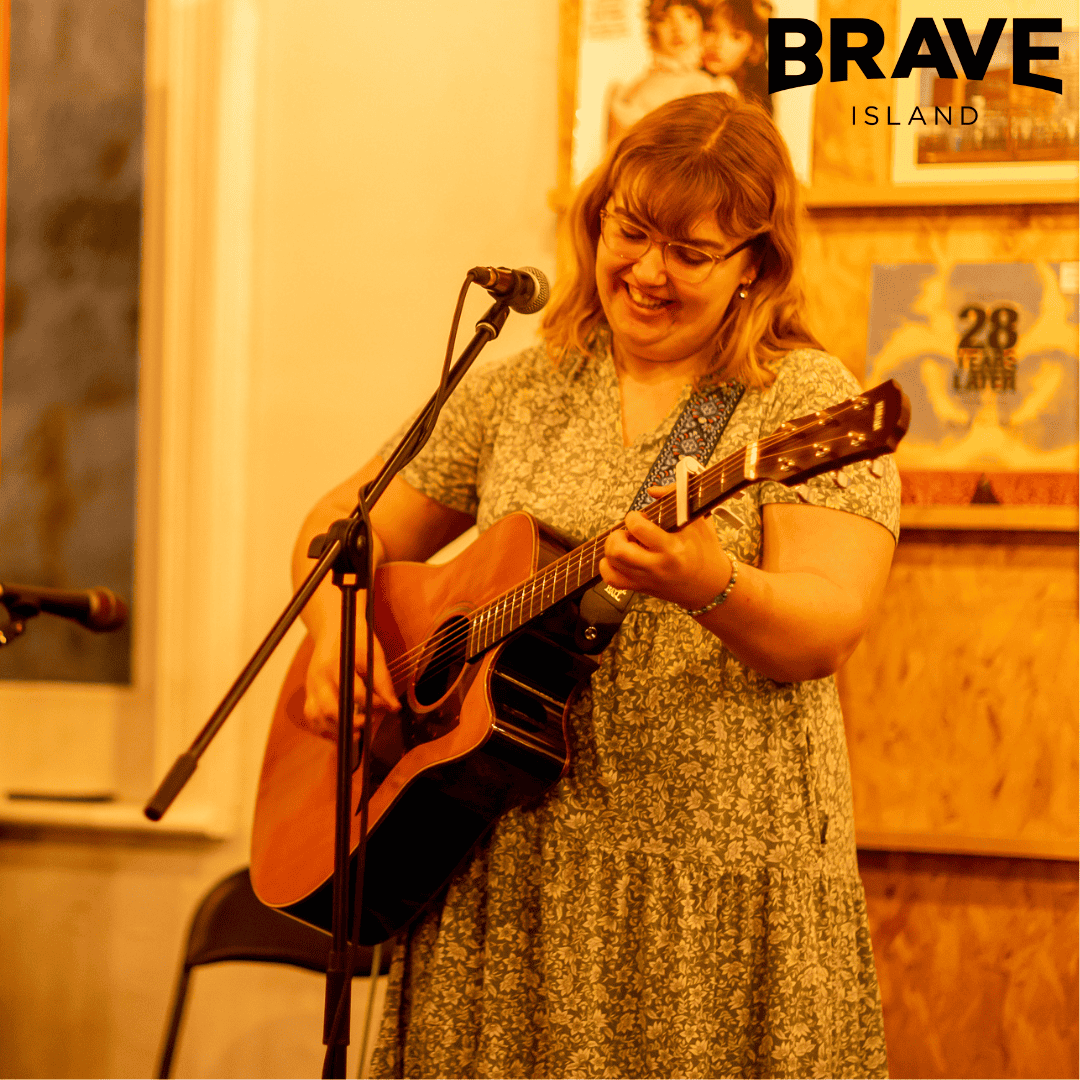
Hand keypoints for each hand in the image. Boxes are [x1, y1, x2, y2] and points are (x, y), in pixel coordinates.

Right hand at [299, 618, 400, 740]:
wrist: (336, 626)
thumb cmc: (357, 639)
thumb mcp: (373, 654)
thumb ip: (382, 682)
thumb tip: (394, 708)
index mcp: (336, 663)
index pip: (354, 691)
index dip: (372, 704)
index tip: (386, 708)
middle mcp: (319, 676)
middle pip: (330, 708)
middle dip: (350, 721)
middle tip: (367, 724)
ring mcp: (311, 685)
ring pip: (317, 716)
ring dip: (336, 730)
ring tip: (356, 735)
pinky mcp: (309, 692)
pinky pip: (311, 716)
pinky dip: (324, 728)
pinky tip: (341, 732)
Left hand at [599, 485, 730, 610]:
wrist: (711, 585)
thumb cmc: (705, 551)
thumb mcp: (698, 521)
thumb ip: (675, 498)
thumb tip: (652, 490)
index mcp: (672, 549)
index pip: (638, 529)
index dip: (633, 517)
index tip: (639, 516)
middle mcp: (657, 567)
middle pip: (617, 550)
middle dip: (616, 535)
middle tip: (628, 532)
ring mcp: (647, 579)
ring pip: (610, 564)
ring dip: (612, 548)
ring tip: (627, 544)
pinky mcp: (641, 588)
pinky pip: (611, 579)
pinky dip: (608, 566)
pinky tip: (620, 558)